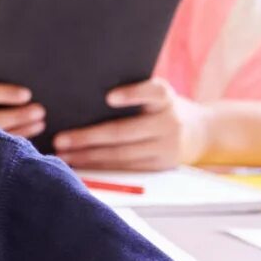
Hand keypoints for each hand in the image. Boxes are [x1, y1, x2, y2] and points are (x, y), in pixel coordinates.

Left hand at [53, 79, 206, 172]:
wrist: (200, 131)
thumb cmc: (162, 108)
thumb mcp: (157, 95)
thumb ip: (134, 93)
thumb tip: (85, 94)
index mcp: (165, 98)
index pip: (152, 92)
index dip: (132, 94)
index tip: (109, 97)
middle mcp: (169, 122)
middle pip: (124, 131)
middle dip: (88, 137)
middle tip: (60, 139)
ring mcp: (167, 146)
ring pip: (121, 155)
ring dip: (88, 157)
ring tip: (63, 156)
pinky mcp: (161, 165)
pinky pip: (126, 168)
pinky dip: (100, 168)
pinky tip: (80, 166)